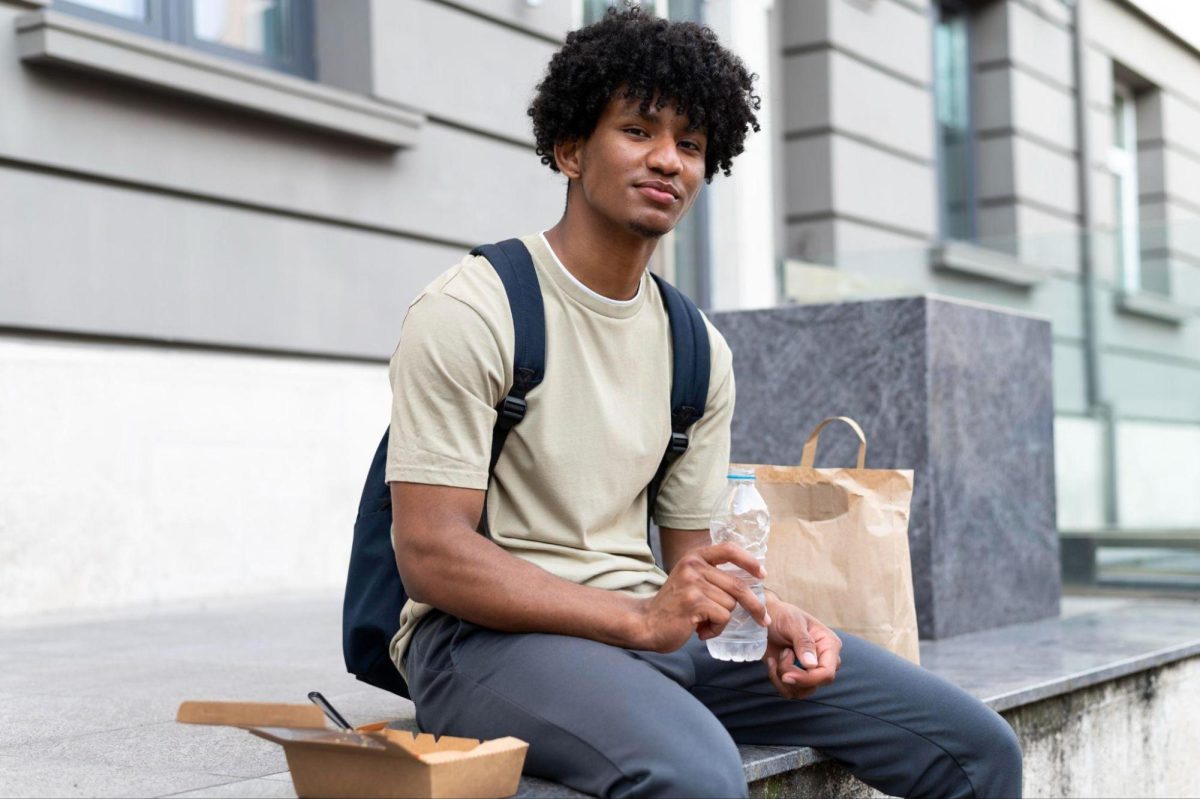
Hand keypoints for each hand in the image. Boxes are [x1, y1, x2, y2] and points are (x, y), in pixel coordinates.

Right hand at [634, 542, 770, 652]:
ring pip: (730, 604)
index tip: (762, 574)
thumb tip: (750, 581)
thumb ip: (711, 575)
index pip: (729, 549)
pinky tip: (700, 630)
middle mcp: (693, 565)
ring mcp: (693, 583)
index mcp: (694, 556)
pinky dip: (716, 629)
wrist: (647, 623)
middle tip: (763, 619)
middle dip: (754, 605)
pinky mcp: (693, 602)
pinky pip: (723, 617)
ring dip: (722, 620)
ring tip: (704, 622)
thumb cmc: (673, 606)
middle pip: (737, 585)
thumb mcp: (690, 580)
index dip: (749, 561)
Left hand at [762, 597, 841, 699]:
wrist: (765, 619)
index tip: (786, 675)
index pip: (827, 673)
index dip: (807, 679)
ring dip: (782, 677)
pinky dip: (776, 679)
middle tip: (781, 654)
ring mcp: (810, 671)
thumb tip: (812, 665)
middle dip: (791, 674)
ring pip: (800, 691)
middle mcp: (824, 661)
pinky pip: (789, 691)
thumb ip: (803, 642)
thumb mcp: (792, 623)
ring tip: (778, 656)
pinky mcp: (797, 677)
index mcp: (829, 645)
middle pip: (814, 684)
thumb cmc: (782, 615)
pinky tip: (773, 662)